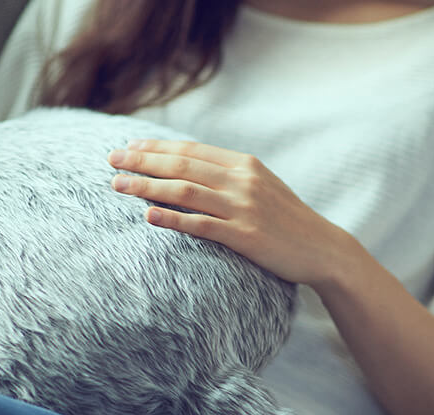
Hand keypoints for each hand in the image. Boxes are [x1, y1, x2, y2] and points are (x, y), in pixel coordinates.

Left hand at [108, 139, 356, 287]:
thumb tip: (189, 170)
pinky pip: (202, 225)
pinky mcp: (245, 236)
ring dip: (148, 187)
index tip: (128, 147)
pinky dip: (174, 219)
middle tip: (111, 160)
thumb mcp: (260, 186)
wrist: (322, 248)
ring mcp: (243, 208)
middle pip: (183, 166)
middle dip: (143, 161)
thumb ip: (228, 176)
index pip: (191, 150)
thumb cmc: (285, 219)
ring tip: (118, 186)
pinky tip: (149, 216)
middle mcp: (242, 181)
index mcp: (244, 165)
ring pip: (186, 191)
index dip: (156, 148)